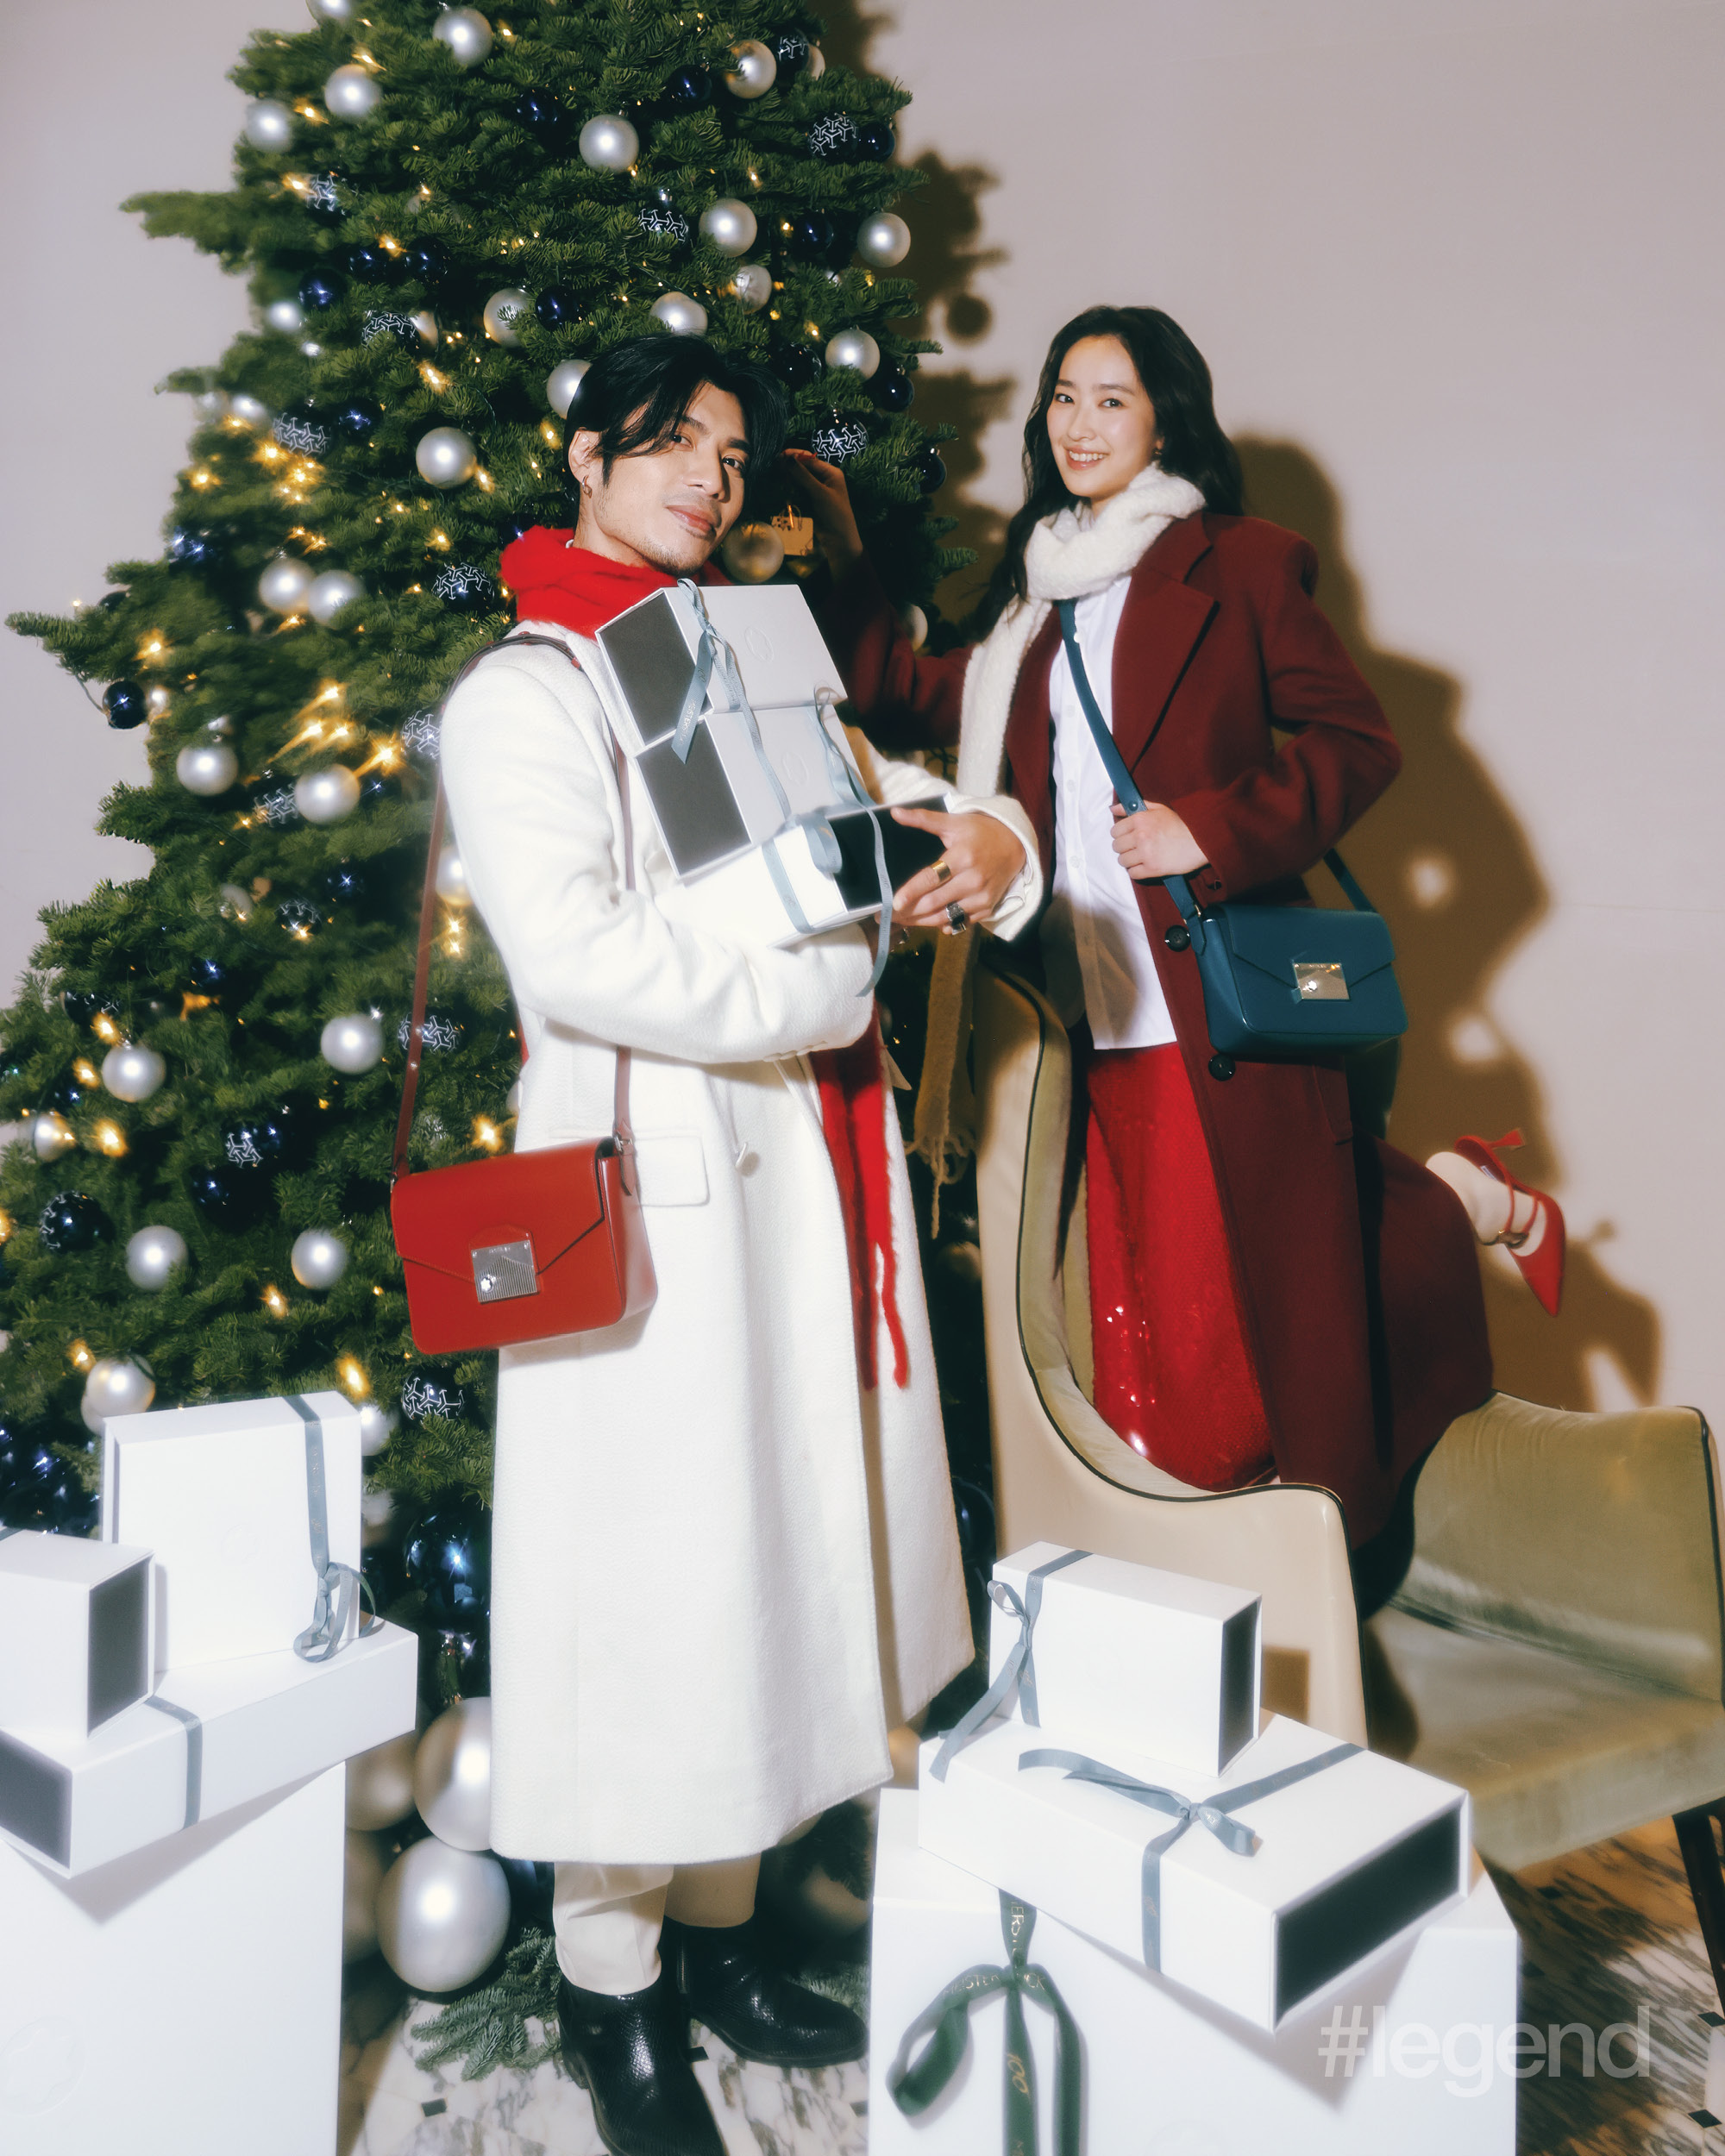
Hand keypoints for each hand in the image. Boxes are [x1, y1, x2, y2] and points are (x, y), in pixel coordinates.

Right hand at [781, 447, 863, 572]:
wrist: (839, 540)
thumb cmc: (835, 514)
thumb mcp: (819, 493)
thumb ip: (803, 475)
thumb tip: (787, 458)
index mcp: (830, 473)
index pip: (809, 459)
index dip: (794, 456)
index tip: (778, 456)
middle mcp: (823, 479)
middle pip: (803, 468)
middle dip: (790, 468)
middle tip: (774, 468)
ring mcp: (816, 491)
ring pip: (798, 480)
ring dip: (788, 480)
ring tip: (776, 479)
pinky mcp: (810, 501)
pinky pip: (797, 492)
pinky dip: (790, 491)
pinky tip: (783, 491)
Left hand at [890, 808, 1026, 931]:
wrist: (1015, 845)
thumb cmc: (981, 832)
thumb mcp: (954, 822)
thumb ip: (923, 819)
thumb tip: (895, 812)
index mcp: (962, 857)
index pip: (932, 878)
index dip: (912, 892)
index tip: (895, 902)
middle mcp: (973, 880)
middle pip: (935, 902)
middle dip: (909, 911)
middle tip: (890, 915)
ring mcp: (981, 897)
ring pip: (945, 916)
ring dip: (921, 921)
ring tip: (903, 920)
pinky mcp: (986, 908)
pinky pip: (960, 922)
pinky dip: (942, 924)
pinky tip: (927, 922)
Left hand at [1110, 801, 1206, 879]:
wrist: (1202, 840)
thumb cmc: (1181, 823)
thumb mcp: (1159, 809)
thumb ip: (1133, 807)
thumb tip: (1112, 809)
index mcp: (1140, 819)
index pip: (1115, 831)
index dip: (1120, 835)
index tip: (1128, 837)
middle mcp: (1141, 836)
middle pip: (1117, 847)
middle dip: (1124, 848)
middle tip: (1135, 848)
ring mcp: (1146, 853)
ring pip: (1122, 861)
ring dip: (1129, 860)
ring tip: (1140, 857)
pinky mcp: (1152, 868)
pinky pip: (1133, 873)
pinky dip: (1136, 871)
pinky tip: (1144, 866)